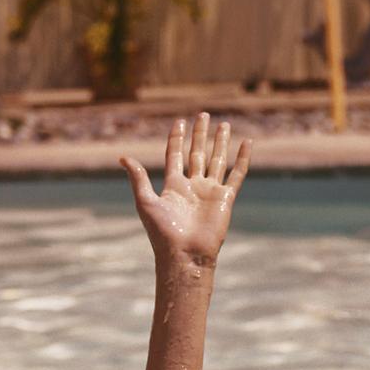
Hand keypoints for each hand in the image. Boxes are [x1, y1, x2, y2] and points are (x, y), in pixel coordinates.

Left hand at [120, 115, 250, 269]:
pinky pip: (236, 175)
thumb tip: (122, 157)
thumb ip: (138, 178)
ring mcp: (209, 192)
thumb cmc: (163, 233)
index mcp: (173, 187)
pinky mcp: (225, 199)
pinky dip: (242, 159)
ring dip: (220, 142)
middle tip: (203, 115)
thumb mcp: (145, 201)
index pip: (175, 156)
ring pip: (217, 160)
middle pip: (197, 154)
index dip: (177, 139)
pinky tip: (247, 143)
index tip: (180, 122)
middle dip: (200, 135)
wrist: (185, 255)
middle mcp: (192, 187)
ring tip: (224, 124)